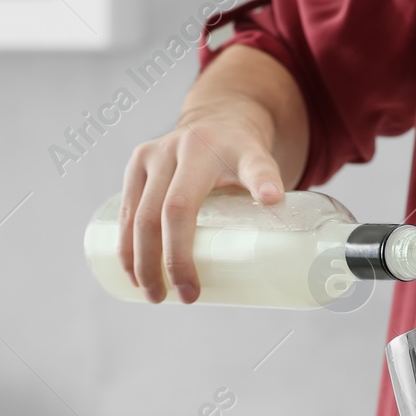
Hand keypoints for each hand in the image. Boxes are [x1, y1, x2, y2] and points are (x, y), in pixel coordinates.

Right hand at [120, 114, 283, 303]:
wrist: (216, 117)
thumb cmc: (242, 153)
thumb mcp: (260, 162)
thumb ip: (270, 187)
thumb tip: (290, 230)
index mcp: (223, 147)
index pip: (242, 169)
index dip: (256, 183)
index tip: (268, 203)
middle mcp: (185, 146)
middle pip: (172, 211)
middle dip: (174, 260)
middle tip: (187, 298)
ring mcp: (155, 154)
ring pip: (139, 215)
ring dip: (142, 262)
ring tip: (154, 296)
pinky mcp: (137, 165)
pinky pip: (125, 212)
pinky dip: (126, 247)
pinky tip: (132, 274)